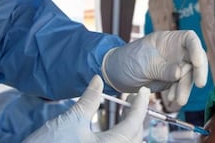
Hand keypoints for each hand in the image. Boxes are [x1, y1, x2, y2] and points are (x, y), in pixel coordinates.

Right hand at [22, 75, 149, 142]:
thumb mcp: (71, 120)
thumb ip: (89, 99)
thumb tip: (97, 79)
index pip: (134, 122)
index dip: (141, 105)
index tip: (144, 91)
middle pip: (135, 136)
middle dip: (138, 117)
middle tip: (136, 100)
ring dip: (129, 129)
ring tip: (126, 113)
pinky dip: (118, 137)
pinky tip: (111, 129)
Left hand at [101, 31, 207, 105]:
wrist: (116, 75)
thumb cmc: (127, 60)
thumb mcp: (143, 63)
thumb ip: (163, 68)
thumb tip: (181, 72)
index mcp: (168, 40)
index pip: (190, 39)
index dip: (197, 49)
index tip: (198, 62)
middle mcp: (175, 52)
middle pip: (194, 59)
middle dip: (197, 72)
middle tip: (198, 84)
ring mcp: (174, 67)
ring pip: (188, 76)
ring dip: (185, 88)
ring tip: (178, 99)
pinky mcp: (171, 80)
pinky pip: (180, 87)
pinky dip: (178, 93)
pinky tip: (171, 99)